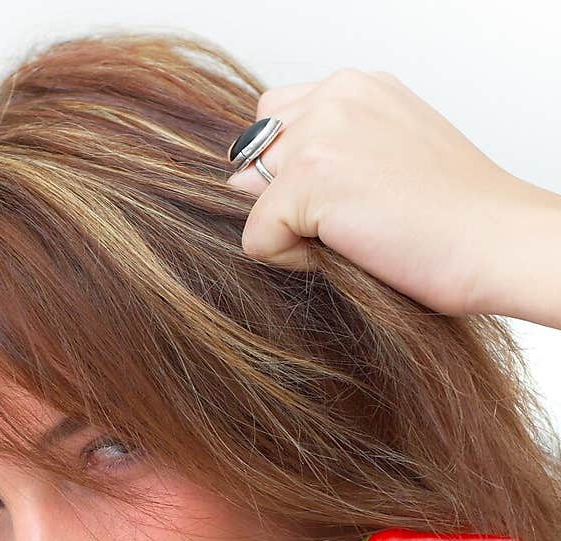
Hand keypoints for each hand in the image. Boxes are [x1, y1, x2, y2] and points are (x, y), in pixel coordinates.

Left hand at [225, 68, 533, 317]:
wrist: (495, 242)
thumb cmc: (454, 218)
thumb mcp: (387, 160)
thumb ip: (325, 154)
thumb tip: (238, 182)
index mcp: (358, 86)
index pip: (280, 120)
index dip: (298, 172)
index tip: (356, 199)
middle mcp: (336, 94)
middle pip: (257, 150)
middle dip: (284, 193)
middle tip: (352, 221)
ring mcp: (320, 132)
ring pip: (252, 192)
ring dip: (288, 225)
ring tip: (351, 235)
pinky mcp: (308, 178)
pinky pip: (256, 237)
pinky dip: (290, 260)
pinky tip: (349, 252)